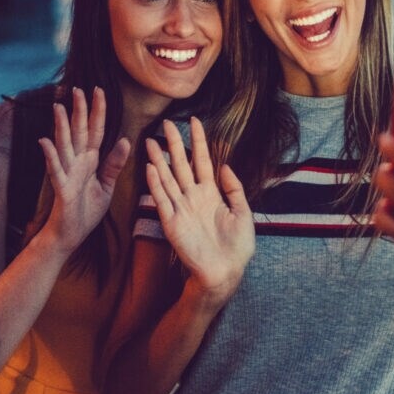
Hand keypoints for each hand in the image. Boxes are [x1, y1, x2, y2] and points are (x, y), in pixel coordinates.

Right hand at [39, 87, 130, 254]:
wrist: (71, 235)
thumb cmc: (86, 211)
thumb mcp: (106, 186)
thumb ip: (114, 164)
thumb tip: (125, 139)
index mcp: (90, 160)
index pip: (95, 130)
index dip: (98, 111)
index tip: (100, 90)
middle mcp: (77, 163)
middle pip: (79, 131)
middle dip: (79, 110)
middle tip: (78, 88)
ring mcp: (67, 173)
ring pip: (65, 145)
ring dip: (62, 126)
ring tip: (59, 107)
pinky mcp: (61, 188)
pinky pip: (55, 169)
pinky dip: (50, 155)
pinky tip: (45, 141)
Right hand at [146, 117, 254, 305]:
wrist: (226, 272)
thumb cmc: (237, 246)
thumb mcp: (243, 212)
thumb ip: (234, 188)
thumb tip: (226, 165)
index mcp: (211, 193)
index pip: (202, 160)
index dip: (199, 141)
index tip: (195, 121)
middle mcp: (193, 197)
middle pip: (181, 164)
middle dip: (173, 143)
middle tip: (166, 123)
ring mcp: (181, 208)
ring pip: (167, 178)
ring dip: (158, 160)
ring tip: (150, 141)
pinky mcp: (172, 222)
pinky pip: (162, 199)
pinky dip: (155, 183)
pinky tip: (151, 167)